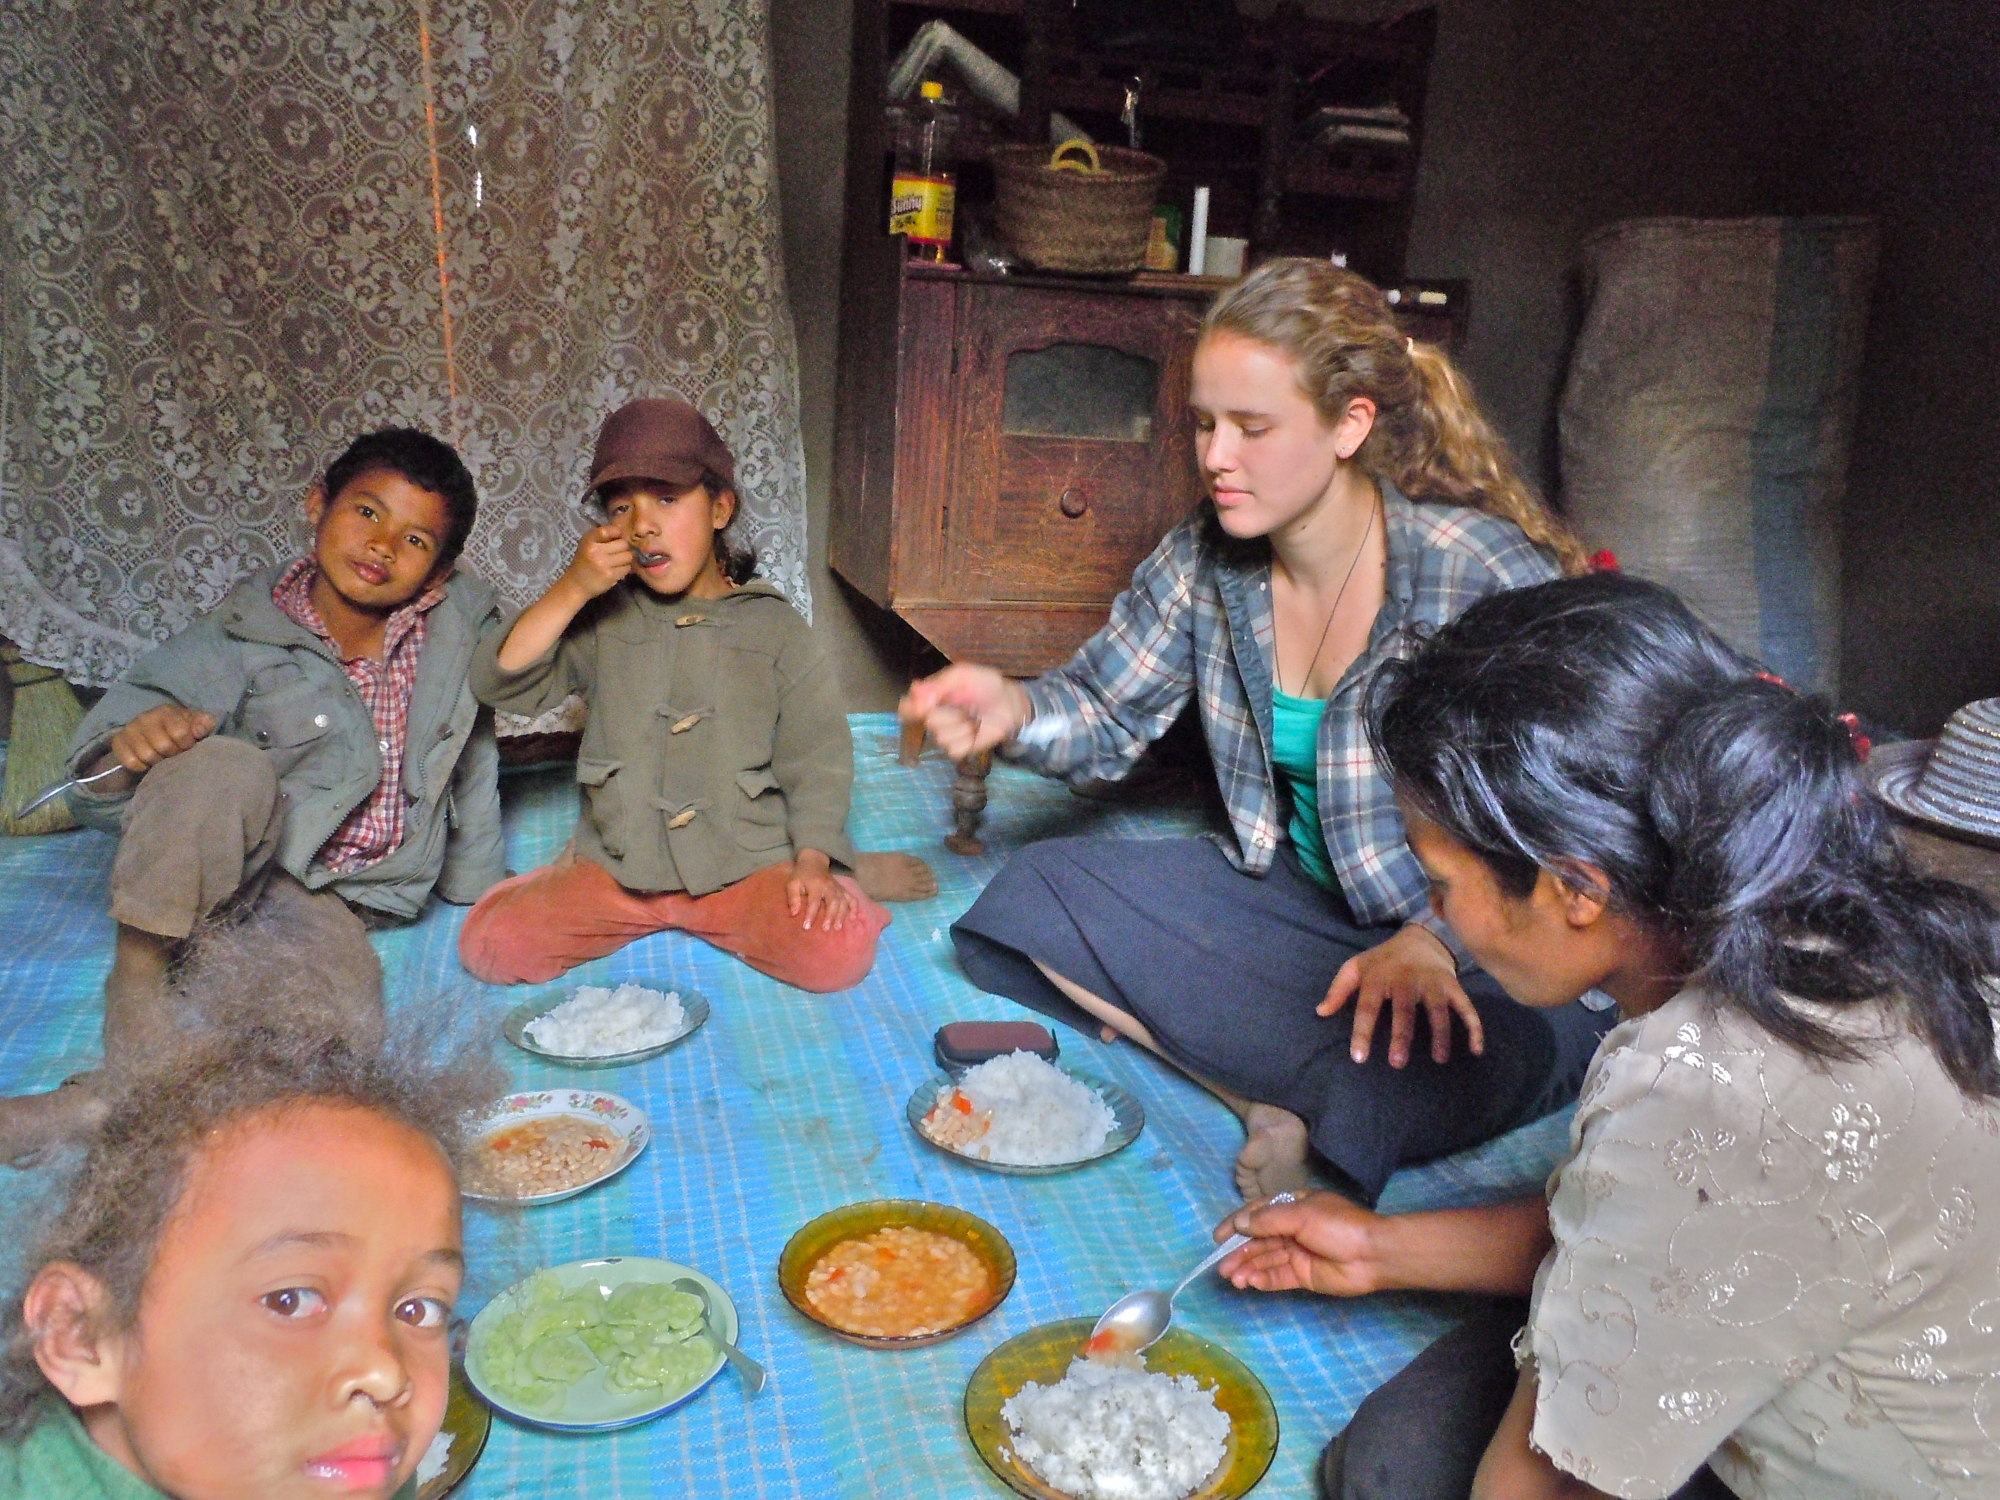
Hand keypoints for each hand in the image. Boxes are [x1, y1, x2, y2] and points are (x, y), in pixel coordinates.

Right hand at [106, 704, 216, 773]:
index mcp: (166, 711)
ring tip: (162, 757)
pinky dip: (142, 766)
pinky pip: (132, 762)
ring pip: (147, 756)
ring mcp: (129, 729)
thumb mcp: (194, 725)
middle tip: (174, 754)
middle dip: (173, 754)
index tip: (188, 746)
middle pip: (164, 746)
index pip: (180, 733)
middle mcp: (145, 717)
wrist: (151, 734)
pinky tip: (147, 762)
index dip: (187, 744)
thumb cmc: (178, 730)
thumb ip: (203, 724)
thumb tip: (207, 723)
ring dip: (158, 761)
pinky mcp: (118, 742)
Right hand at [559, 524, 633, 600]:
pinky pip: (626, 568)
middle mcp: (596, 551)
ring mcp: (603, 564)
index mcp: (589, 540)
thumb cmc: (584, 562)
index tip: (617, 537)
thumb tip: (623, 529)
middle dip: (624, 548)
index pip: (608, 530)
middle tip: (619, 552)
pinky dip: (624, 569)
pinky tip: (617, 570)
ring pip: (628, 556)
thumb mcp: (588, 545)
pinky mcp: (610, 576)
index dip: (617, 532)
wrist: (576, 585)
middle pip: (624, 544)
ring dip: (626, 559)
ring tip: (618, 562)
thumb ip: (603, 536)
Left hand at [786, 850, 854, 931]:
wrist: (814, 862)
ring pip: (843, 902)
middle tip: (826, 929)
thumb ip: (793, 898)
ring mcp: (838, 888)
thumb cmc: (801, 876)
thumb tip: (794, 913)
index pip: (814, 902)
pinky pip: (852, 898)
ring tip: (838, 928)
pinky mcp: (843, 890)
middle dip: (830, 916)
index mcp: (816, 885)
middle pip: (832, 902)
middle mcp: (829, 887)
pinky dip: (854, 908)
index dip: (811, 915)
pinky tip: (853, 918)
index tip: (806, 927)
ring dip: (841, 915)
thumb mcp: (793, 883)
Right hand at [897, 664, 1031, 761]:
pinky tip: (975, 730)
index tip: (921, 707)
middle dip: (950, 714)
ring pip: (942, 737)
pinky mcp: (958, 748)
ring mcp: (945, 734)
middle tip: (965, 704)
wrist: (1008, 703)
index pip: (907, 707)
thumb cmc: (985, 685)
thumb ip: (938, 685)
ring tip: (973, 717)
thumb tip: (914, 693)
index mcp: (930, 698)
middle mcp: (934, 717)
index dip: (910, 709)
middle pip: (929, 722)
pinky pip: (954, 750)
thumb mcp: (962, 676)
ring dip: (962, 726)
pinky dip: (968, 740)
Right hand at [1214, 1191, 1386, 1297]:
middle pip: (1259, 1241)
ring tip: (1232, 1278)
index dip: (1237, 1224)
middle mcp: (1292, 1229)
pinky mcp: (1303, 1275)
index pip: (1258, 1214)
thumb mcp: (1300, 1214)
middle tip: (1221, 1267)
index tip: (1218, 1238)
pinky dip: (1262, 1279)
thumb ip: (1268, 1220)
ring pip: (1265, 1260)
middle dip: (1239, 1252)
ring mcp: (1297, 1253)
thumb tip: (1240, 1223)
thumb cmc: (1337, 1225)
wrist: (1372, 1254)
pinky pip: (1278, 1277)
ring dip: (1247, 1268)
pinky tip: (1250, 1283)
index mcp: (1293, 1207)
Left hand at [1319, 923, 1483, 1067]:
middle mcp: (1406, 979)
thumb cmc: (1383, 960)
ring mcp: (1432, 982)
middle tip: (1397, 1063)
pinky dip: (1474, 1027)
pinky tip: (1475, 1049)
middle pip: (1404, 1010)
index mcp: (1378, 977)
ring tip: (1439, 1059)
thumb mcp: (1355, 967)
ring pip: (1437, 1010)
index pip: (1367, 1007)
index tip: (1359, 1057)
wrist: (1420, 937)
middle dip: (1401, 1036)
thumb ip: (1338, 989)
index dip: (1362, 1032)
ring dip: (1440, 1035)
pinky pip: (1466, 1007)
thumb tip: (1320, 1012)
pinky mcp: (1452, 986)